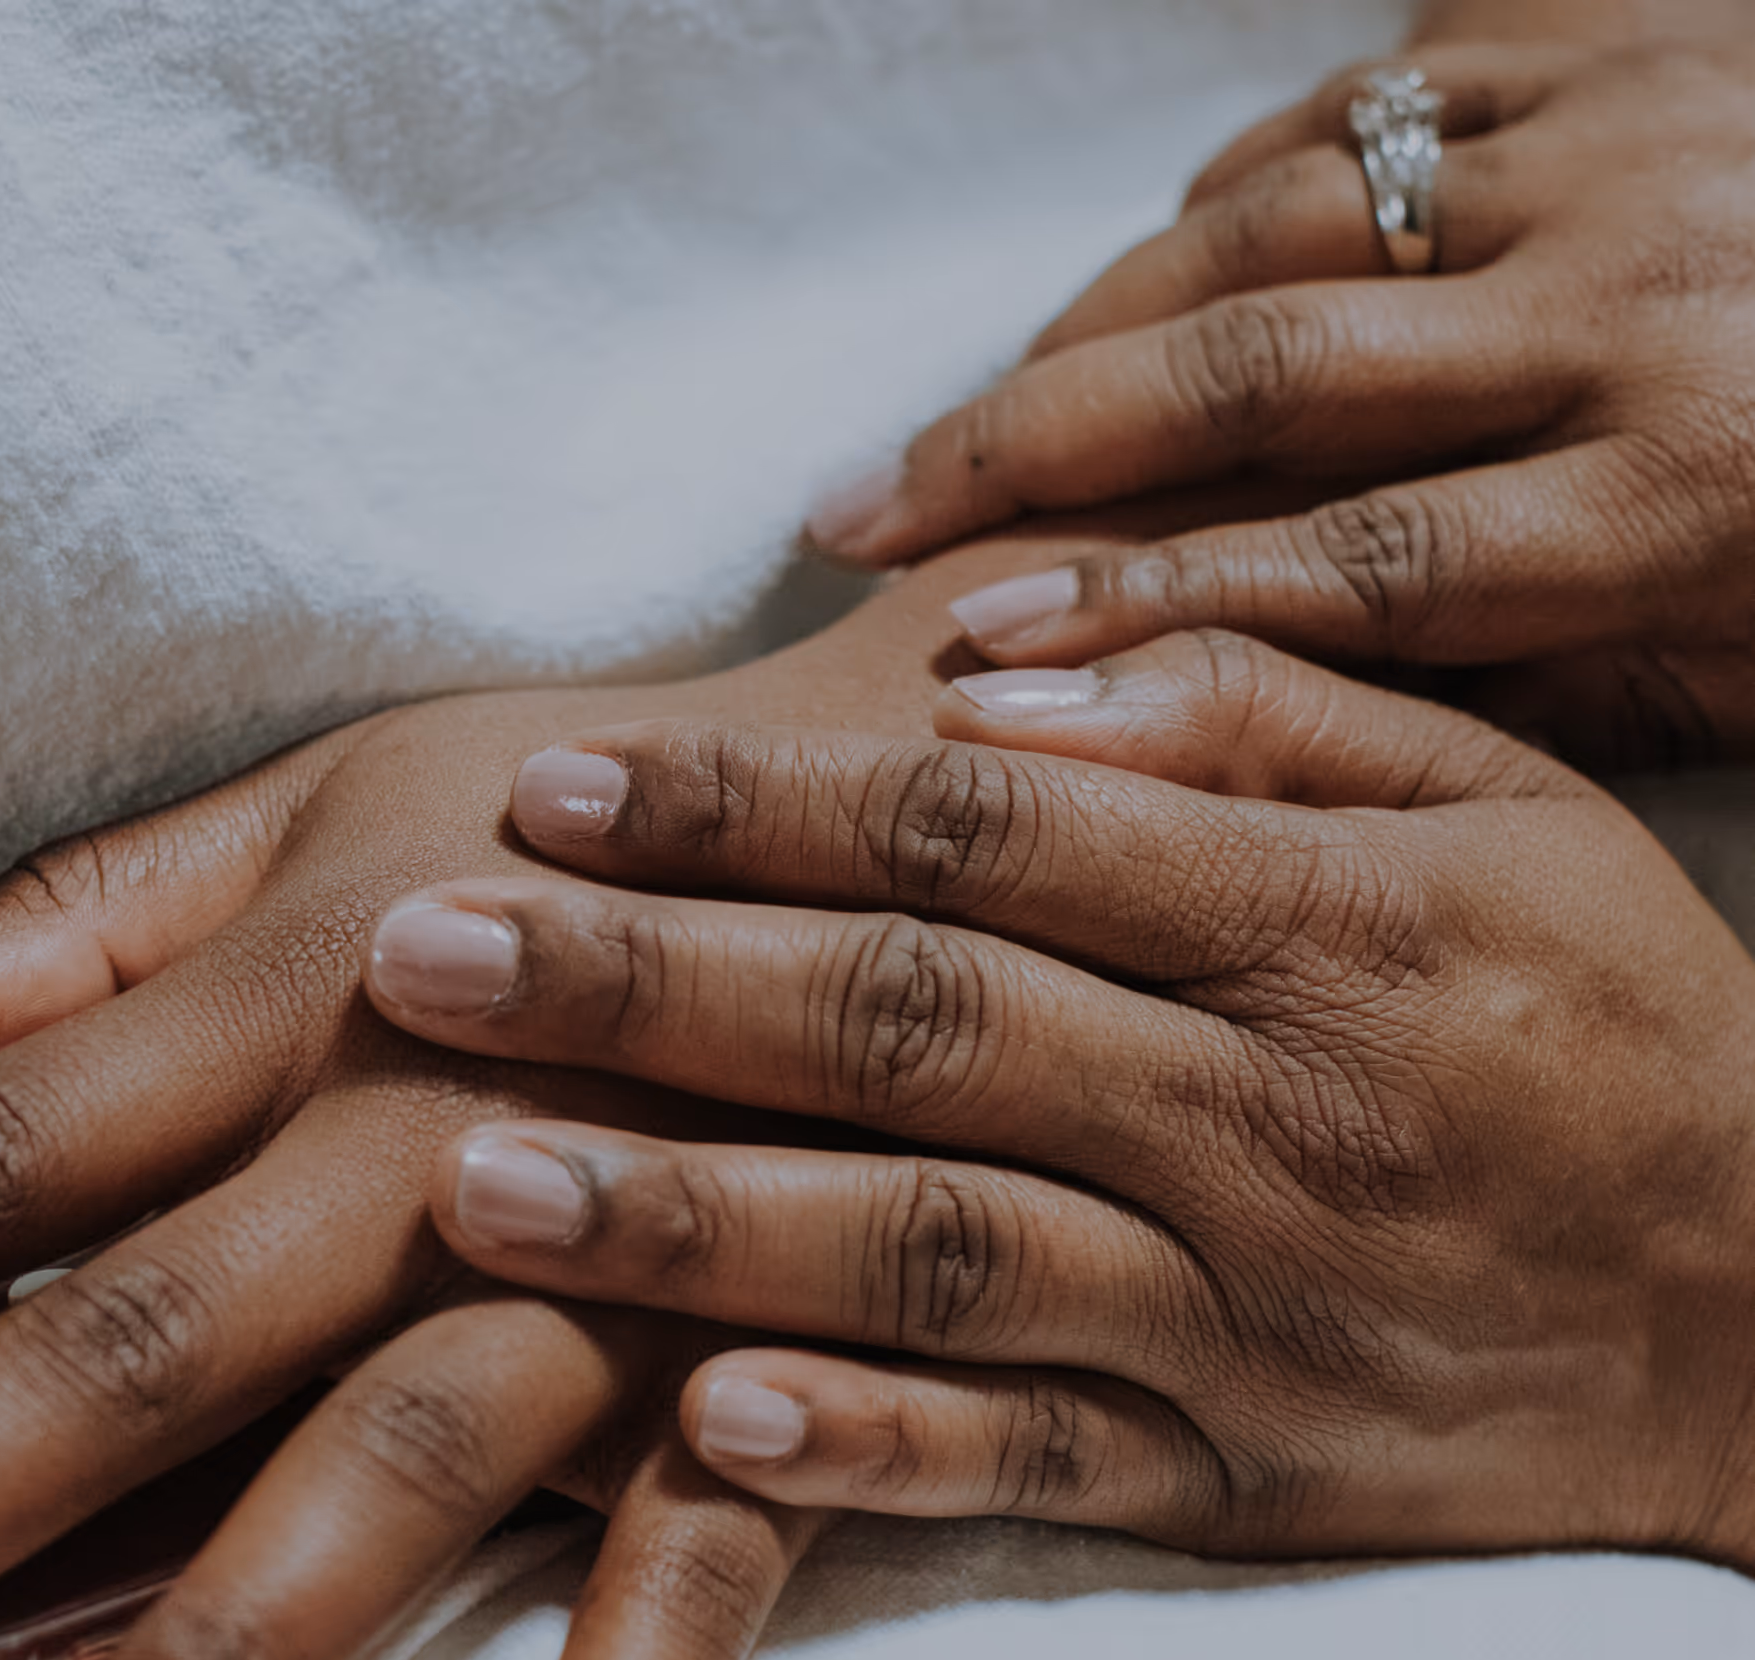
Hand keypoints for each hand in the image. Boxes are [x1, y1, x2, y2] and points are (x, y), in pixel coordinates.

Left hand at [0, 534, 1048, 1659]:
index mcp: (308, 986)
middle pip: (136, 1341)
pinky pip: (696, 1587)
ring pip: (389, 1484)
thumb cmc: (611, 801)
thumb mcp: (349, 793)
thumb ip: (96, 915)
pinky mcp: (780, 1380)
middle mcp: (435, 1143)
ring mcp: (619, 1275)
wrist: (940, 804)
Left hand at [360, 637, 1754, 1566]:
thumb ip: (1258, 706)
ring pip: (933, 1259)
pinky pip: (1030, 1472)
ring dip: (696, 1226)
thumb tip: (998, 666)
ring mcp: (1240, 1316)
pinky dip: (869, 1456)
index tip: (550, 783)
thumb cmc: (1608, 1019)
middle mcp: (1264, 1116)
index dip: (754, 806)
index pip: (983, 837)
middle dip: (650, 992)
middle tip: (419, 960)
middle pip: (911, 1033)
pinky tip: (696, 1427)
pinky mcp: (1232, 1480)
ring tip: (477, 1185)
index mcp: (1319, 920)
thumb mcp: (1500, 804)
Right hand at [806, 37, 1754, 764]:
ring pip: (1278, 219)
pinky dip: (1230, 182)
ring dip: (1089, 318)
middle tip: (862, 517)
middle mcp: (1633, 295)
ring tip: (955, 417)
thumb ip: (1557, 693)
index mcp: (1692, 486)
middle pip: (1266, 372)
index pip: (1360, 567)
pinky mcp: (1613, 30)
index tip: (977, 665)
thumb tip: (1312, 718)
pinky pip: (1363, 95)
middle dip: (1036, 447)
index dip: (1151, 616)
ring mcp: (1615, 141)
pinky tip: (1137, 266)